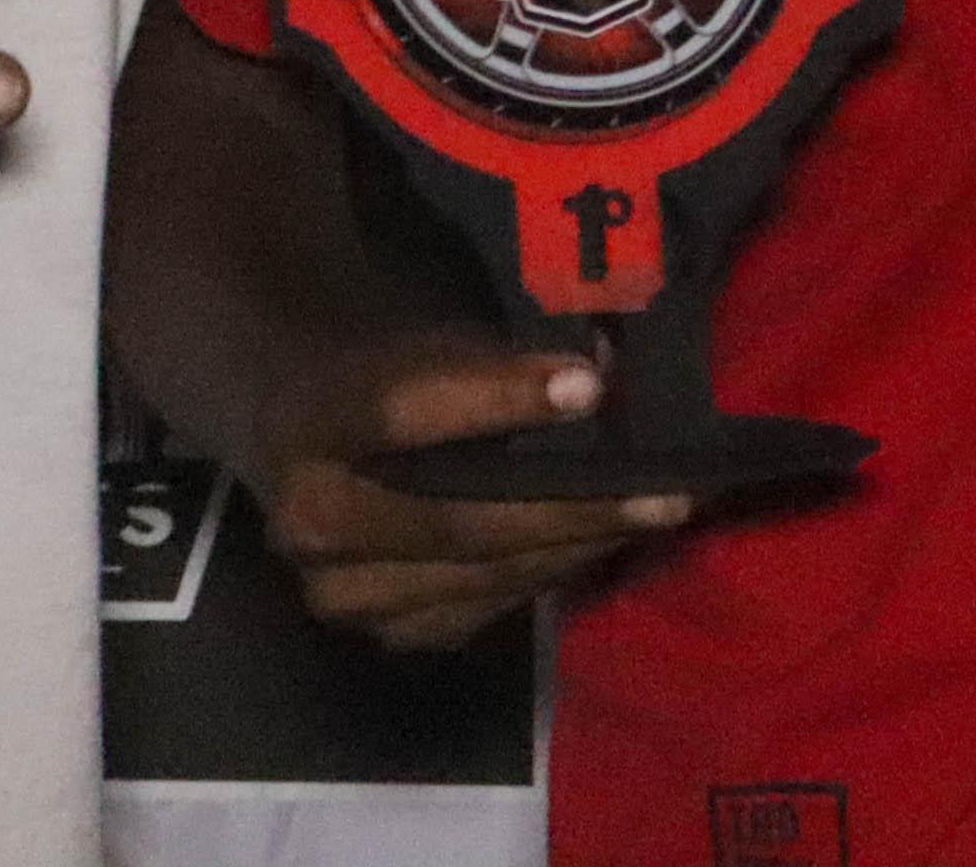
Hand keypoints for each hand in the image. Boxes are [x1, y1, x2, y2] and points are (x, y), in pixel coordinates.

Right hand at [246, 337, 693, 651]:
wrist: (308, 437)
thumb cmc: (387, 374)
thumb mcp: (429, 342)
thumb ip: (500, 360)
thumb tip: (603, 372)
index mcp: (314, 422)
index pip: (406, 412)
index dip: (500, 399)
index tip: (591, 386)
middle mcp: (311, 523)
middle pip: (458, 523)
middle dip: (573, 507)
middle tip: (668, 492)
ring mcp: (342, 593)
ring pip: (481, 576)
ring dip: (578, 547)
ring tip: (657, 516)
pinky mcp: (384, 633)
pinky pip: (483, 611)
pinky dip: (550, 576)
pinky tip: (603, 545)